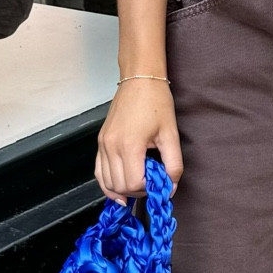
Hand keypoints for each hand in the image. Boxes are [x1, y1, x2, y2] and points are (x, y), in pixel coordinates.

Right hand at [96, 79, 181, 201]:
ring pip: (106, 182)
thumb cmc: (155, 102)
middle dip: (136, 191)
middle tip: (151, 184)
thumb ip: (173, 164)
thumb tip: (170, 186)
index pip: (133, 184)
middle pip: (119, 186)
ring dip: (122, 190)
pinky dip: (108, 183)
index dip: (148, 189)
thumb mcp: (171, 134)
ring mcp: (102, 144)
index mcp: (129, 145)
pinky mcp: (100, 142)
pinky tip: (120, 187)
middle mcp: (111, 146)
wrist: (139, 80)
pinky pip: (98, 172)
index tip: (159, 182)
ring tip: (138, 184)